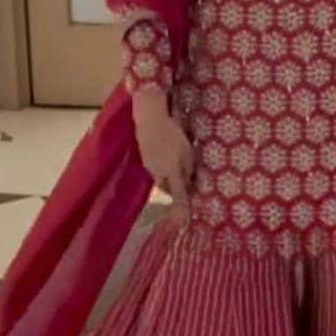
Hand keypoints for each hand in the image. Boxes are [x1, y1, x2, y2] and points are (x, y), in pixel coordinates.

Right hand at [132, 88, 193, 207]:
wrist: (149, 120)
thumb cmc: (172, 134)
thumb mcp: (187, 151)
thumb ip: (189, 168)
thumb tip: (191, 181)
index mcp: (171, 173)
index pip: (179, 194)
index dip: (184, 205)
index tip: (188, 216)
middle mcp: (158, 174)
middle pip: (168, 189)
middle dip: (176, 190)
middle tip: (186, 185)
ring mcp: (149, 166)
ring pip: (160, 179)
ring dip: (169, 179)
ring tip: (177, 170)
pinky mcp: (144, 158)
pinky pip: (155, 169)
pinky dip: (162, 169)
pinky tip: (166, 158)